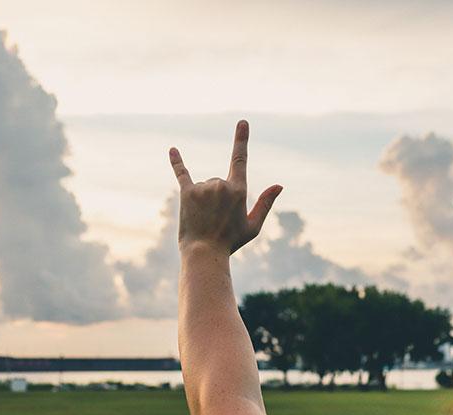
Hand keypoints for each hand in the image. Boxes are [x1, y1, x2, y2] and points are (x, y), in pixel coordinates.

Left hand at [169, 120, 282, 255]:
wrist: (204, 253)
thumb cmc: (231, 242)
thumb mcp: (253, 226)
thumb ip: (266, 203)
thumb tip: (279, 185)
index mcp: (239, 190)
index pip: (240, 159)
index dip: (241, 139)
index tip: (242, 122)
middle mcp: (220, 185)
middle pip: (221, 181)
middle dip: (220, 197)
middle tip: (218, 220)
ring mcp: (203, 187)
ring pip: (206, 185)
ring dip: (206, 199)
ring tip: (205, 219)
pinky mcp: (187, 193)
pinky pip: (182, 173)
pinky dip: (177, 162)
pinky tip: (172, 150)